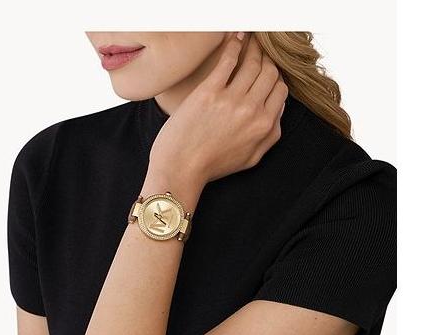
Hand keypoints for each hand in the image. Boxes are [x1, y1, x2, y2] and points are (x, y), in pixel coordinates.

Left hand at [148, 32, 287, 186]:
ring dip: (255, 48)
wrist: (181, 169)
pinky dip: (234, 45)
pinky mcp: (209, 92)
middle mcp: (252, 110)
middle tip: (262, 51)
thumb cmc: (212, 165)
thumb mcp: (251, 159)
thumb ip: (270, 135)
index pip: (280, 90)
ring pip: (253, 64)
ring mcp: (231, 100)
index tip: (268, 71)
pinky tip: (236, 37)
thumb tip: (278, 110)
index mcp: (265, 126)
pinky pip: (228, 60)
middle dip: (268, 60)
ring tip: (252, 41)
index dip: (275, 78)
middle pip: (270, 73)